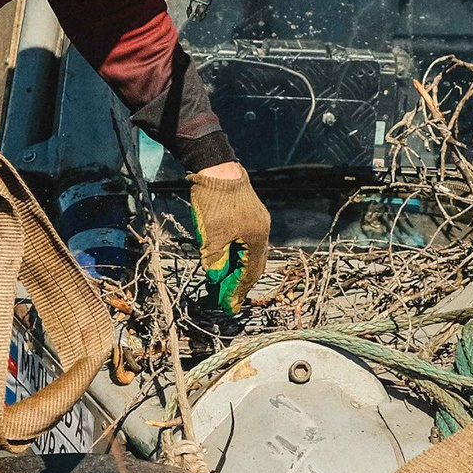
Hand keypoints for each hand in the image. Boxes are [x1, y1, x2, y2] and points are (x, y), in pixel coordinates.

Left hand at [187, 163, 270, 309]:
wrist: (216, 167)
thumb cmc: (215, 200)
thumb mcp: (211, 235)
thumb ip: (214, 260)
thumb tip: (216, 277)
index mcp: (256, 237)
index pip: (250, 272)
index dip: (238, 289)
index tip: (230, 305)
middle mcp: (261, 230)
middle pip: (253, 264)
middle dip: (240, 283)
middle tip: (230, 299)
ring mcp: (256, 221)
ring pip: (248, 253)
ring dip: (237, 268)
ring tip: (225, 283)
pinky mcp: (247, 214)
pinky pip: (244, 241)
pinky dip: (235, 254)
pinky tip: (225, 260)